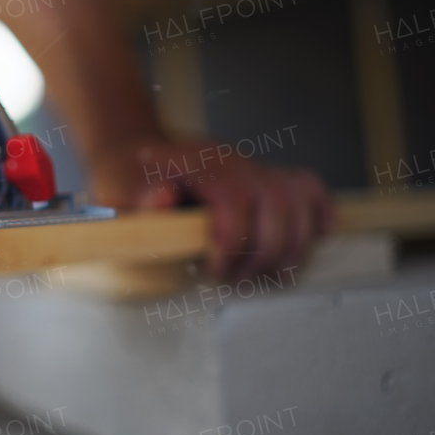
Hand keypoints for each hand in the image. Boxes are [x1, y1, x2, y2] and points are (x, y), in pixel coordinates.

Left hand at [90, 139, 333, 279]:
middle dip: (263, 252)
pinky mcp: (265, 178)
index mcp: (197, 164)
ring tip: (265, 274)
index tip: (213, 270)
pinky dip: (318, 215)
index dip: (232, 240)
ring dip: (291, 245)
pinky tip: (310, 241)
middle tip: (236, 279)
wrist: (131, 155)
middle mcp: (233, 162)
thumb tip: (164, 196)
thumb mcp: (116, 191)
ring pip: (297, 199)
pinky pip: (308, 188)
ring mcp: (253, 168)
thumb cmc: (124, 181)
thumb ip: (138, 198)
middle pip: (276, 202)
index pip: (234, 198)